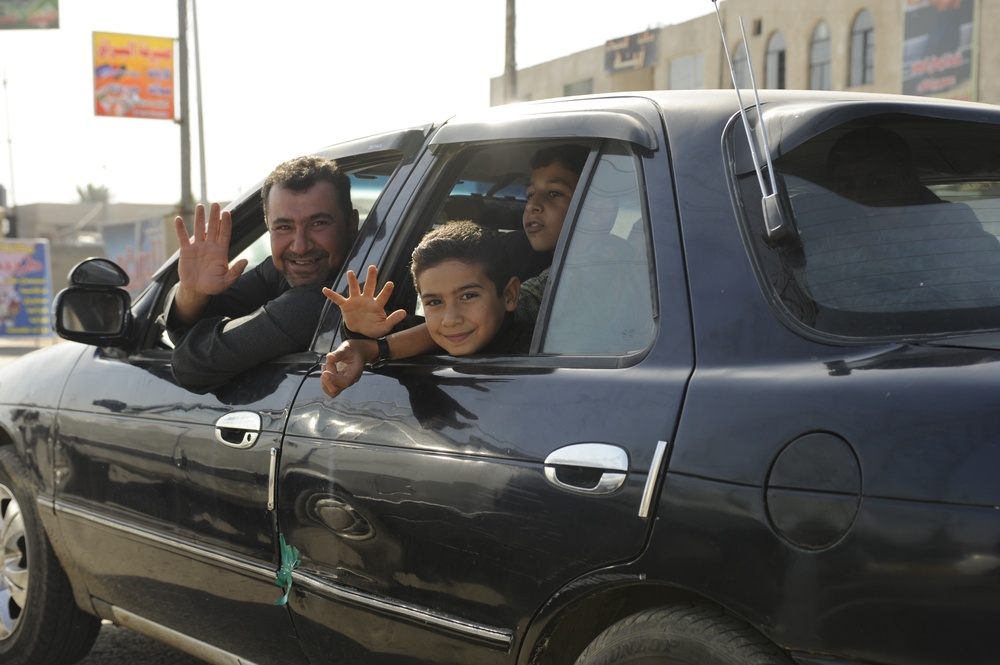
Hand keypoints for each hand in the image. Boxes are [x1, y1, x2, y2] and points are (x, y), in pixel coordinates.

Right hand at [173, 203, 248, 323]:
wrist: (196, 290)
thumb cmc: (213, 286)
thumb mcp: (226, 281)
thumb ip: (236, 271)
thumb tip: (245, 260)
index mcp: (221, 252)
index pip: (225, 234)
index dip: (226, 223)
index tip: (227, 212)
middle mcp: (210, 247)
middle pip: (213, 228)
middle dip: (214, 216)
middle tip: (216, 203)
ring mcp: (198, 247)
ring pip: (199, 229)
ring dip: (200, 218)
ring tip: (200, 206)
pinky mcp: (186, 251)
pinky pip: (183, 238)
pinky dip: (180, 229)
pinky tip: (178, 219)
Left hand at [321, 339, 375, 397]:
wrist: (358, 352)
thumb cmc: (354, 350)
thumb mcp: (347, 348)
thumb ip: (338, 353)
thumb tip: (329, 357)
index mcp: (355, 372)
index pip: (345, 382)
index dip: (333, 379)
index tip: (325, 373)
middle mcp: (350, 380)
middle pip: (336, 389)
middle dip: (328, 376)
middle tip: (329, 362)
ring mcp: (343, 383)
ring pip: (331, 391)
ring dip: (324, 379)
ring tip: (327, 365)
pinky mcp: (338, 383)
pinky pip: (328, 388)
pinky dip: (324, 380)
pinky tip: (326, 368)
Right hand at [323, 265, 405, 338]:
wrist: (360, 333)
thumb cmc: (373, 329)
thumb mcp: (384, 327)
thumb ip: (393, 320)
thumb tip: (404, 312)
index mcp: (376, 305)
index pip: (383, 296)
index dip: (386, 290)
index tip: (391, 283)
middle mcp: (366, 300)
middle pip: (369, 286)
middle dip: (371, 277)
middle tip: (373, 267)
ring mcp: (355, 301)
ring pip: (354, 288)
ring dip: (352, 281)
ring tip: (350, 272)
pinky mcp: (346, 306)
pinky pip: (337, 299)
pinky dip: (331, 295)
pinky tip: (324, 290)